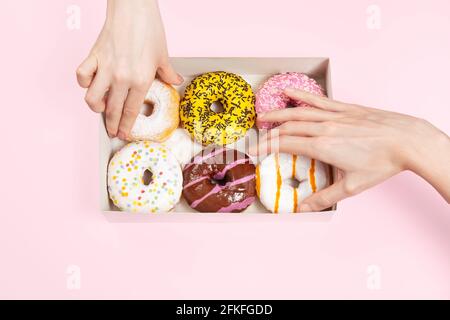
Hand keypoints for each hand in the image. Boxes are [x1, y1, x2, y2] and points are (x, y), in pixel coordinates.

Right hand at [76, 0, 181, 139]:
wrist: (133, 8)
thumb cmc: (149, 29)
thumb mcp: (163, 54)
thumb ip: (168, 72)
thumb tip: (176, 81)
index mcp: (141, 80)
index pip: (131, 111)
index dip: (126, 126)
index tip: (123, 134)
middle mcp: (121, 78)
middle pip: (112, 110)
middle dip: (111, 125)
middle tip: (112, 131)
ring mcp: (105, 68)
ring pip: (92, 98)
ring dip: (96, 107)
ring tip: (101, 107)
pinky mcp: (93, 56)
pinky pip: (82, 77)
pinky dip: (84, 83)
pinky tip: (91, 83)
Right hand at [251, 88, 449, 211]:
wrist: (407, 140)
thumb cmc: (382, 163)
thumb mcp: (352, 186)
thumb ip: (324, 197)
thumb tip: (303, 210)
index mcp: (322, 146)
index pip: (285, 144)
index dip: (266, 146)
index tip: (254, 150)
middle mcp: (324, 128)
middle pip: (288, 127)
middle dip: (268, 132)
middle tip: (255, 138)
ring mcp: (334, 115)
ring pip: (299, 111)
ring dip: (278, 113)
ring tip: (264, 116)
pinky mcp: (345, 108)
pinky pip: (319, 100)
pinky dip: (302, 96)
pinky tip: (290, 92)